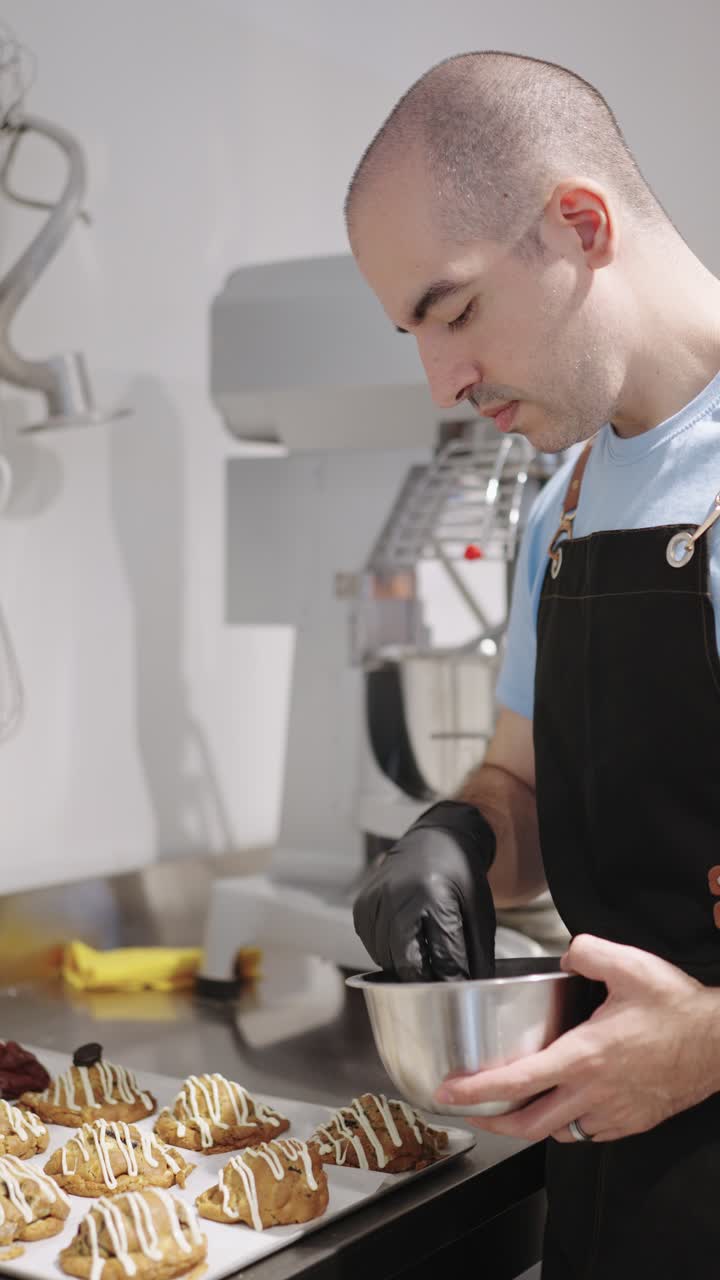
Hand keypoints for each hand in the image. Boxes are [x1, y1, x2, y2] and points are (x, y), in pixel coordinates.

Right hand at [352, 801, 495, 980]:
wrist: (436, 840)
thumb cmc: (460, 876)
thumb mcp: (479, 911)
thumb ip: (475, 954)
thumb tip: (470, 991)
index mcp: (432, 896)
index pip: (441, 956)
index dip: (452, 981)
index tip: (459, 994)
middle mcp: (397, 897)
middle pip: (407, 963)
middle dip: (425, 980)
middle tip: (439, 983)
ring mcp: (375, 901)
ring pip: (387, 960)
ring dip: (406, 968)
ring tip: (425, 959)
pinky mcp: (361, 907)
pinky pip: (373, 947)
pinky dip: (390, 954)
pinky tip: (407, 942)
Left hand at [434, 934, 719, 1141]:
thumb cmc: (677, 1008)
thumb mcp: (630, 965)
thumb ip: (587, 951)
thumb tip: (568, 953)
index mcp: (583, 1056)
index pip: (517, 1081)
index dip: (476, 1091)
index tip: (448, 1092)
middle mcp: (592, 1092)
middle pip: (528, 1124)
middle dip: (490, 1121)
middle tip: (469, 1111)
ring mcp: (612, 1113)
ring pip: (558, 1133)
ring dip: (530, 1124)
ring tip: (512, 1108)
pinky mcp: (630, 1122)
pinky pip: (587, 1133)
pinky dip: (566, 1126)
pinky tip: (563, 1106)